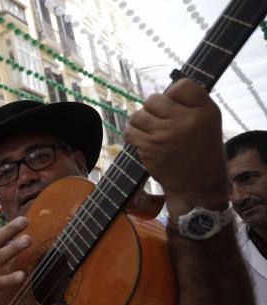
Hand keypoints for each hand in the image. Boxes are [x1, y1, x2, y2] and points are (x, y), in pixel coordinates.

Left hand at [125, 79, 227, 211]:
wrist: (197, 185)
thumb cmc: (201, 152)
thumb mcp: (209, 123)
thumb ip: (192, 104)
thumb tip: (166, 92)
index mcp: (205, 111)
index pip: (182, 85)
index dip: (174, 94)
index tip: (175, 108)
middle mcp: (185, 120)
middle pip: (154, 99)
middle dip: (153, 109)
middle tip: (161, 122)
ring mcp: (165, 134)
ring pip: (138, 114)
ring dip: (141, 122)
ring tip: (152, 132)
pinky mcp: (149, 147)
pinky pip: (130, 131)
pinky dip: (133, 135)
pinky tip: (143, 140)